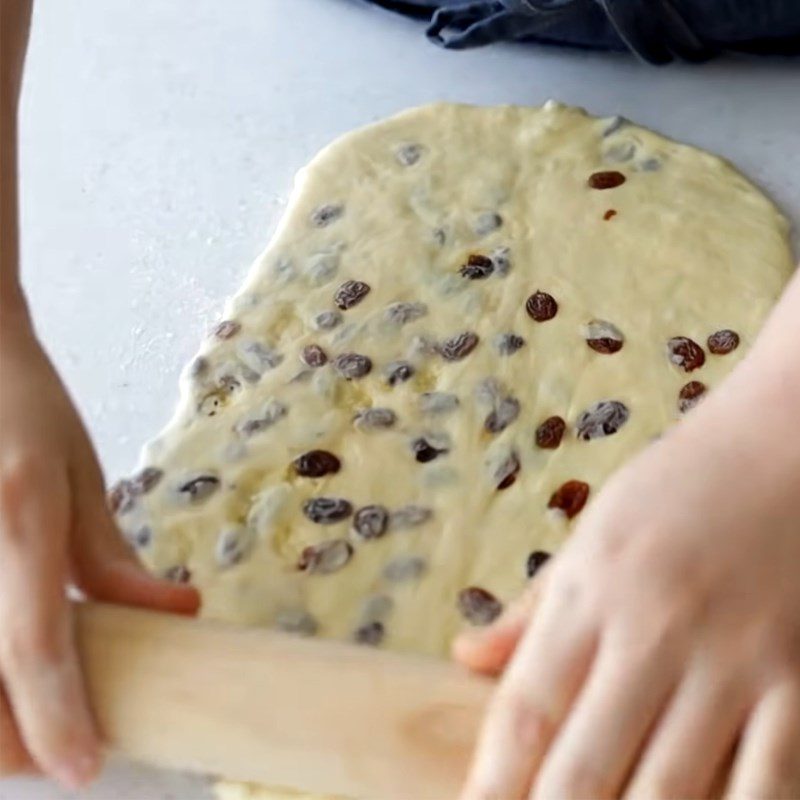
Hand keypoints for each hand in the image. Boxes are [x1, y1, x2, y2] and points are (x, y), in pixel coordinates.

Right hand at [0, 319, 199, 788]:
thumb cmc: (21, 405)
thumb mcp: (76, 473)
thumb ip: (109, 556)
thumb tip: (177, 616)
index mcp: (21, 512)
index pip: (36, 639)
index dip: (57, 716)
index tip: (84, 770)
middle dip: (10, 741)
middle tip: (59, 748)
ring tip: (28, 719)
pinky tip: (0, 673)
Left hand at [456, 366, 799, 798]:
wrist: (787, 443)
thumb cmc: (679, 488)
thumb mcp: (591, 531)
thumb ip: (533, 607)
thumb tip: (467, 658)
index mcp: (592, 587)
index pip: (527, 709)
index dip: (493, 785)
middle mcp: (656, 629)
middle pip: (587, 766)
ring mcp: (736, 661)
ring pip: (673, 791)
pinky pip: (768, 785)